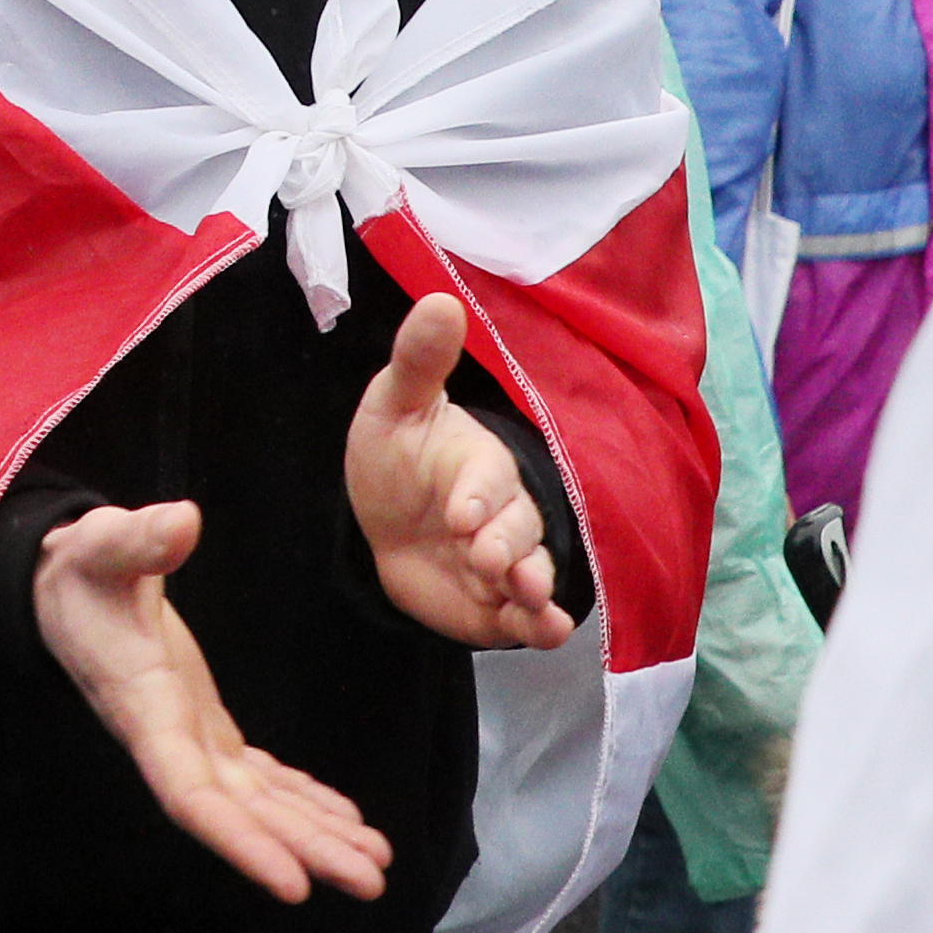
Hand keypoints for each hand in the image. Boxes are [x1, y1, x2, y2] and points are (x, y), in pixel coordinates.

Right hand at [34, 500, 390, 904]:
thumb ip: (137, 538)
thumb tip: (182, 521)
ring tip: (376, 866)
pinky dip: (304, 801)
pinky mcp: (206, 727)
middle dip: (303, 849)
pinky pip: (260, 779)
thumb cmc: (81, 570)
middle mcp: (170, 741)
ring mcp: (191, 738)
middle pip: (241, 814)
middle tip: (371, 883)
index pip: (192, 796)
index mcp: (145, 712)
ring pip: (258, 804)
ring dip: (316, 835)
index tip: (292, 884)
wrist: (59, 589)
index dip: (241, 843)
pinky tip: (346, 822)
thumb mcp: (101, 545)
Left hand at [343, 293, 574, 650]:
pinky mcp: (498, 604)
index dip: (478, 496)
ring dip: (531, 584)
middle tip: (485, 557)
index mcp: (480, 464)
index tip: (461, 513)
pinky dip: (540, 625)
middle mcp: (503, 513)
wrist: (384, 521)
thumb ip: (419, 361)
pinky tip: (548, 632)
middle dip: (505, 544)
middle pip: (518, 528)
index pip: (488, 479)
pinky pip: (526, 616)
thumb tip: (440, 300)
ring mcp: (504, 559)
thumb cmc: (396, 455)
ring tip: (525, 595)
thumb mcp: (396, 405)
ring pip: (530, 571)